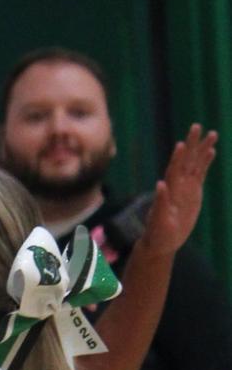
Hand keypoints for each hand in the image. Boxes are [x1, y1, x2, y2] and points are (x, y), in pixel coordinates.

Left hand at [139, 124, 218, 257]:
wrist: (162, 242)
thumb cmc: (157, 234)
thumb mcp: (158, 220)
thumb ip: (159, 203)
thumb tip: (160, 184)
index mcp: (168, 190)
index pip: (174, 170)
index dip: (177, 158)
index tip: (181, 144)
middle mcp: (177, 185)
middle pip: (185, 160)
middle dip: (191, 144)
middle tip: (197, 126)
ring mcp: (185, 187)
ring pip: (195, 163)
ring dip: (202, 149)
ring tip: (212, 134)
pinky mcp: (193, 192)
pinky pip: (200, 173)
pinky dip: (205, 162)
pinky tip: (211, 151)